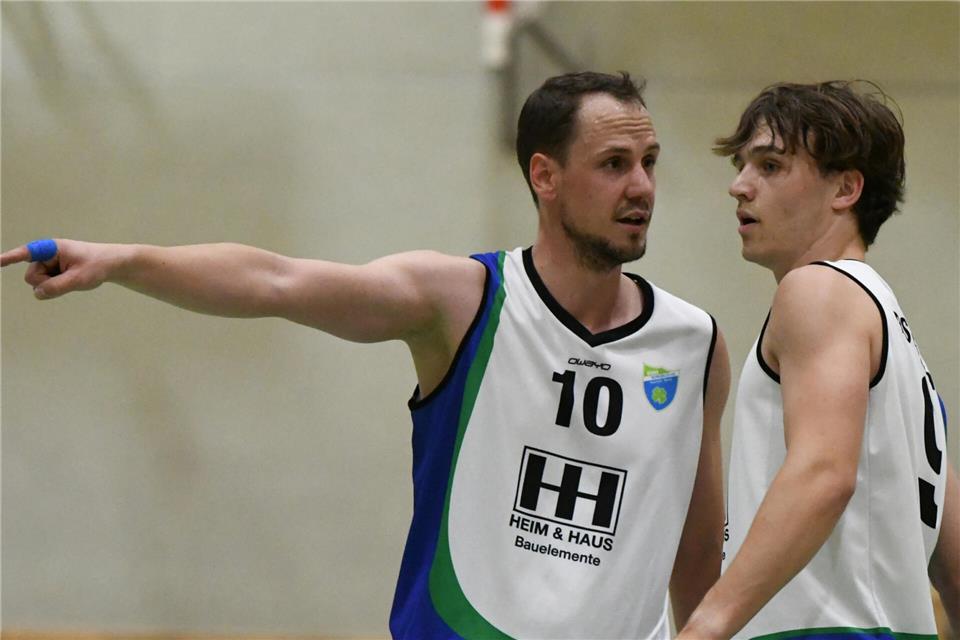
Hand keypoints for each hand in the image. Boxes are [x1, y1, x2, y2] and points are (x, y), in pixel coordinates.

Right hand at [1, 239, 118, 299]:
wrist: (111, 264)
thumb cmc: (97, 265)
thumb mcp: (79, 278)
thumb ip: (57, 287)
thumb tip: (37, 294)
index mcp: (52, 249)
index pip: (26, 253)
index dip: (8, 258)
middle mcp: (46, 255)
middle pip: (32, 277)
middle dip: (47, 283)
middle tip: (71, 277)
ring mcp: (48, 265)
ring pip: (38, 284)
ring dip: (53, 285)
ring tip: (73, 277)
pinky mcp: (52, 272)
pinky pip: (46, 286)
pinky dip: (56, 287)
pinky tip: (69, 280)